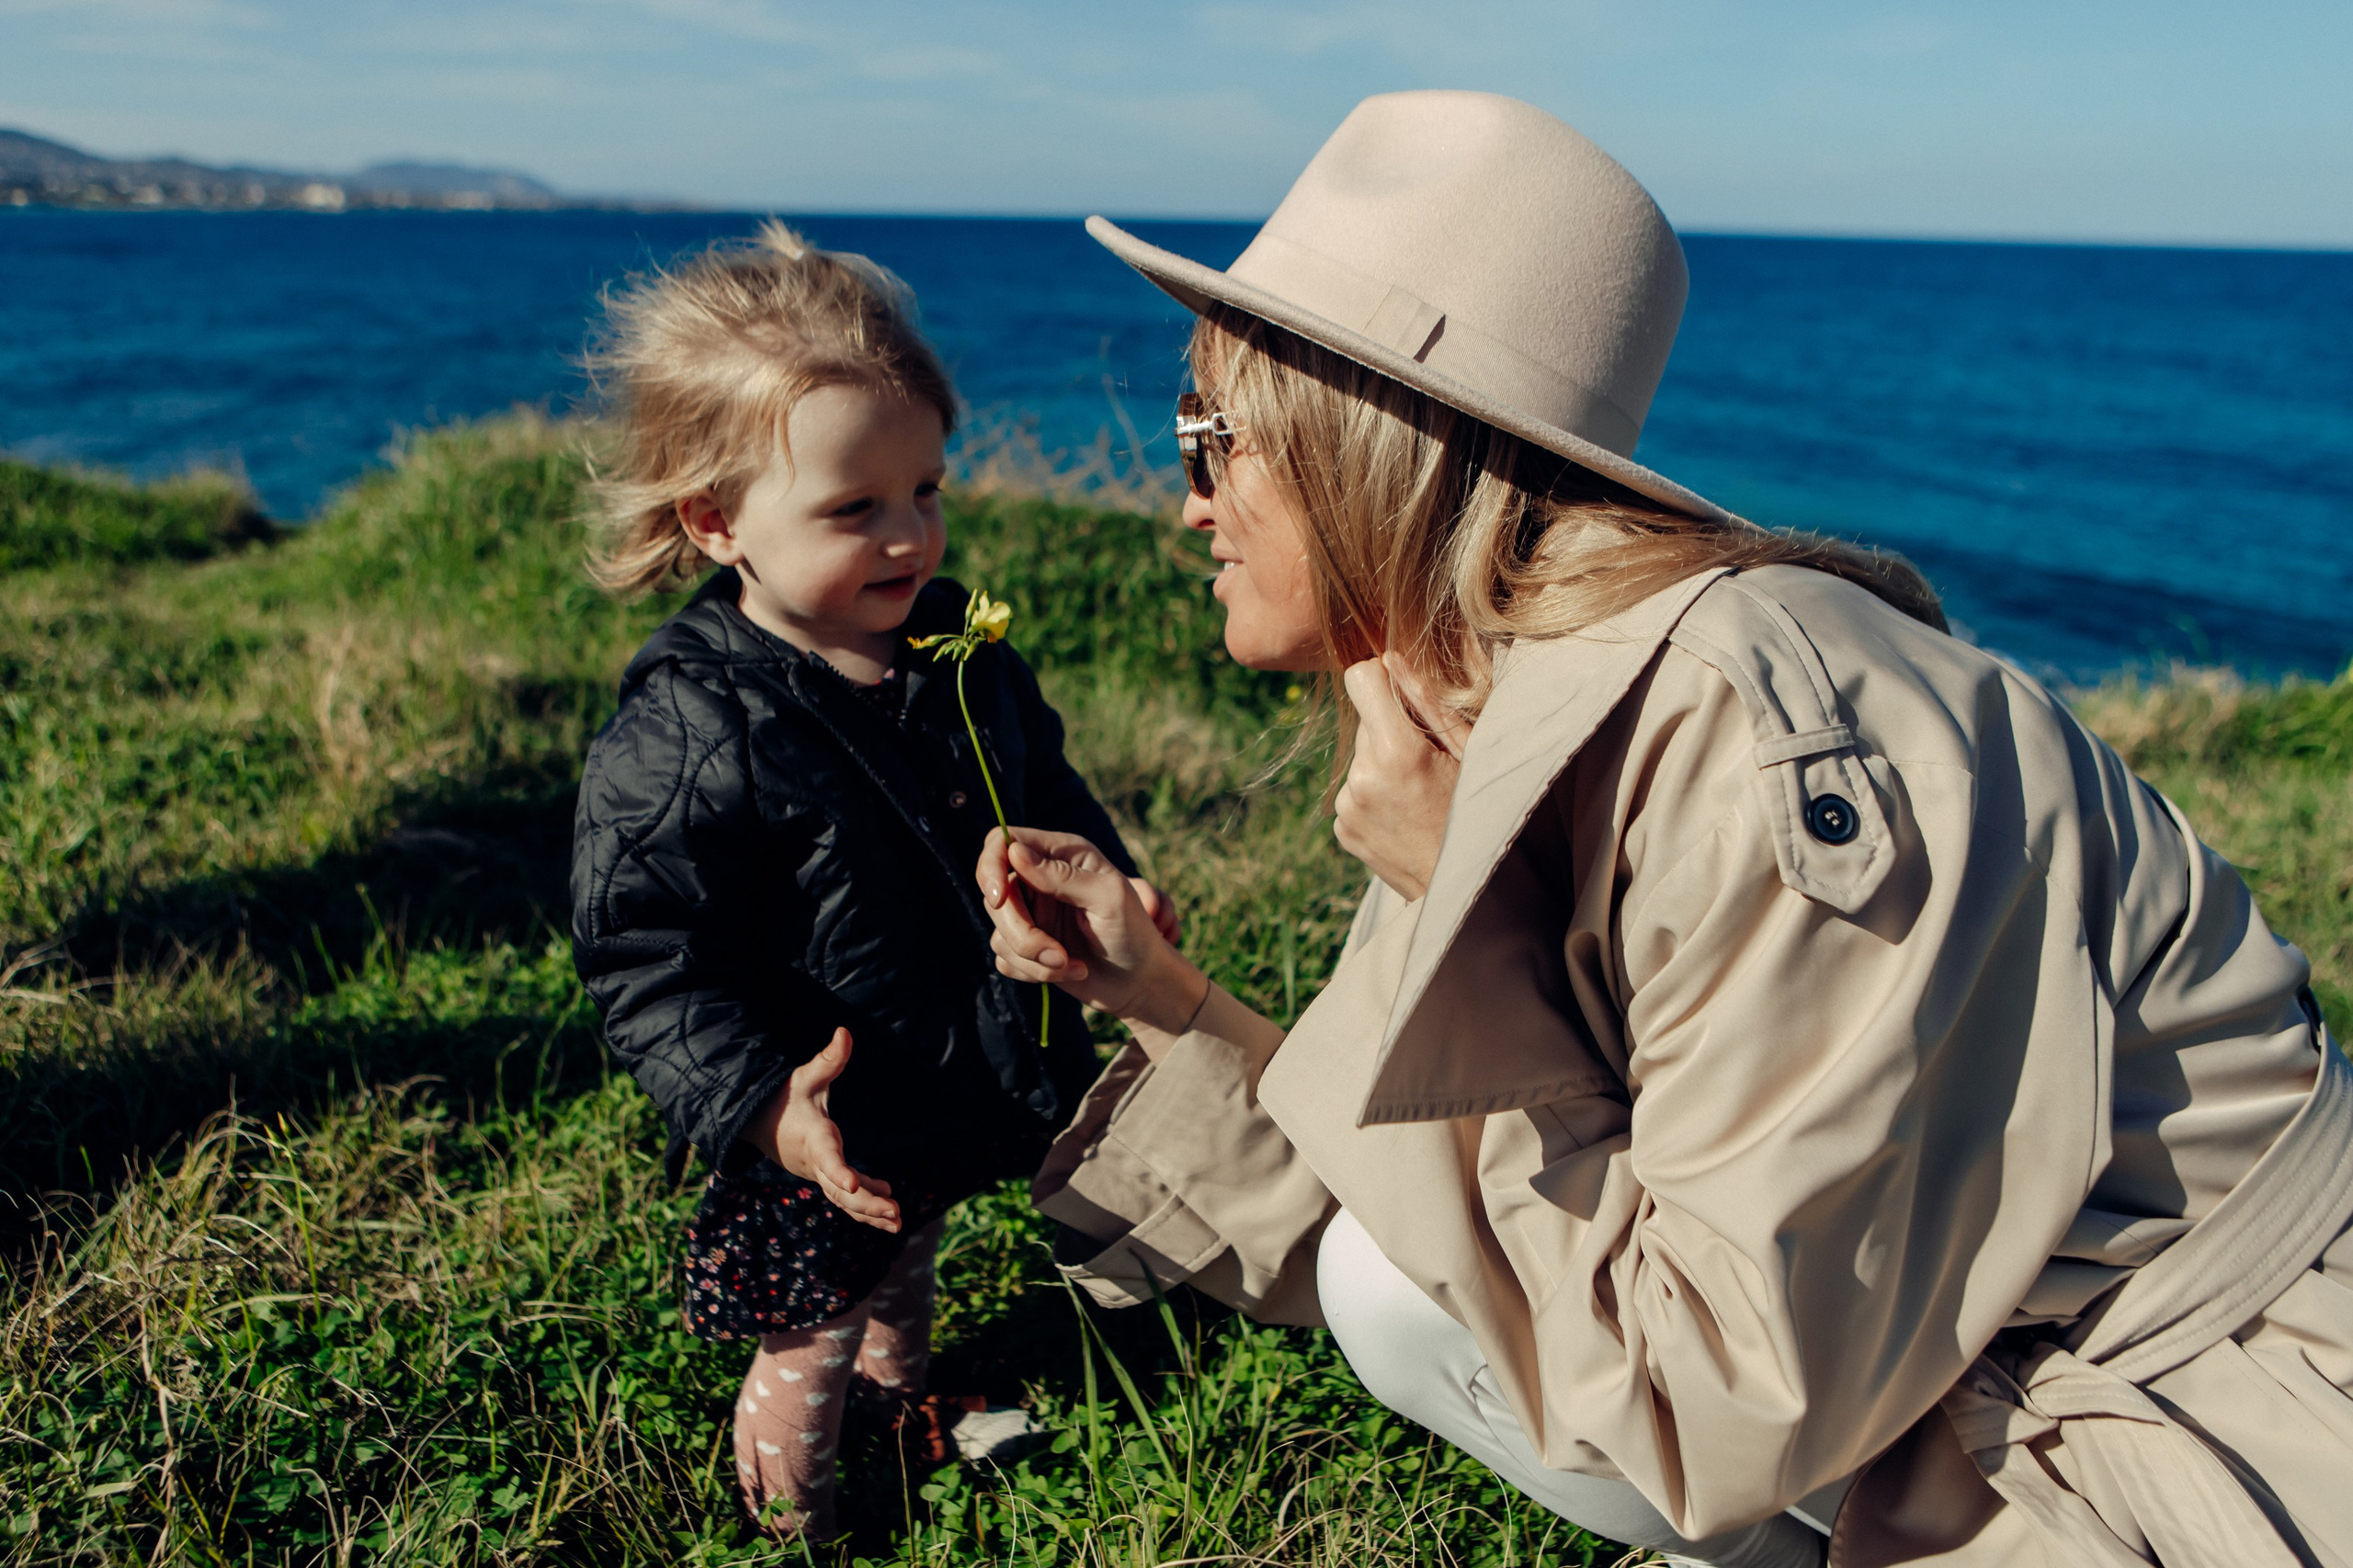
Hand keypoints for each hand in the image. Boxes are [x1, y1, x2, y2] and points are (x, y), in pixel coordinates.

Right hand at [744, 1028, 900, 1231]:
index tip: (853, 1184)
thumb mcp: (805, 1077)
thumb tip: (844, 1032)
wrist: (759, 1123)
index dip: (839, 1170)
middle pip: (839, 1188)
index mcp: (812, 1137)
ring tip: (897, 1222)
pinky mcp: (824, 1178)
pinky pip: (845, 1197)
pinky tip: (890, 1205)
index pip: (825, 1156)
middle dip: (867, 1203)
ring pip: (844, 1200)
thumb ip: (828, 1060)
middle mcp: (814, 1161)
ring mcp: (818, 1174)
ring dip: (870, 1212)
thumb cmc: (785, 1098)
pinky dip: (865, 1204)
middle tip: (894, 1213)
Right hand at [976, 828, 1207, 1050]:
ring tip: (1073, 965)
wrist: (1142, 981)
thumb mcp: (1108, 898)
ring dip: (1034, 959)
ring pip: (999, 933)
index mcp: (1062, 854)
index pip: (1002, 841)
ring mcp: (1033, 914)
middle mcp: (1041, 879)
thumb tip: (1015, 853)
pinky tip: (1070, 971)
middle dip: (1021, 933)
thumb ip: (1063, 875)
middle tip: (1057, 954)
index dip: (990, 866)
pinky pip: (1005, 959)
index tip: (998, 898)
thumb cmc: (1134, 933)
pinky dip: (1034, 972)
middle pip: (995, 896)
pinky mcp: (1028, 947)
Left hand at [1333, 653, 1470, 901]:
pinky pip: (1353, 790)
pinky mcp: (1341, 829)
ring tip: (1418, 795)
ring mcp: (1346, 807)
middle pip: (1365, 719)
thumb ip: (1427, 702)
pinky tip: (1404, 816)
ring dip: (1383, 764)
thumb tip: (1391, 657)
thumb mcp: (1469, 753)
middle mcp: (1361, 778)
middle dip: (1392, 729)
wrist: (1465, 889)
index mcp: (1396, 752)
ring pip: (1360, 756)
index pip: (1360, 679)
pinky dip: (1375, 794)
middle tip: (1427, 762)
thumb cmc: (1481, 812)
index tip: (1402, 695)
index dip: (1382, 679)